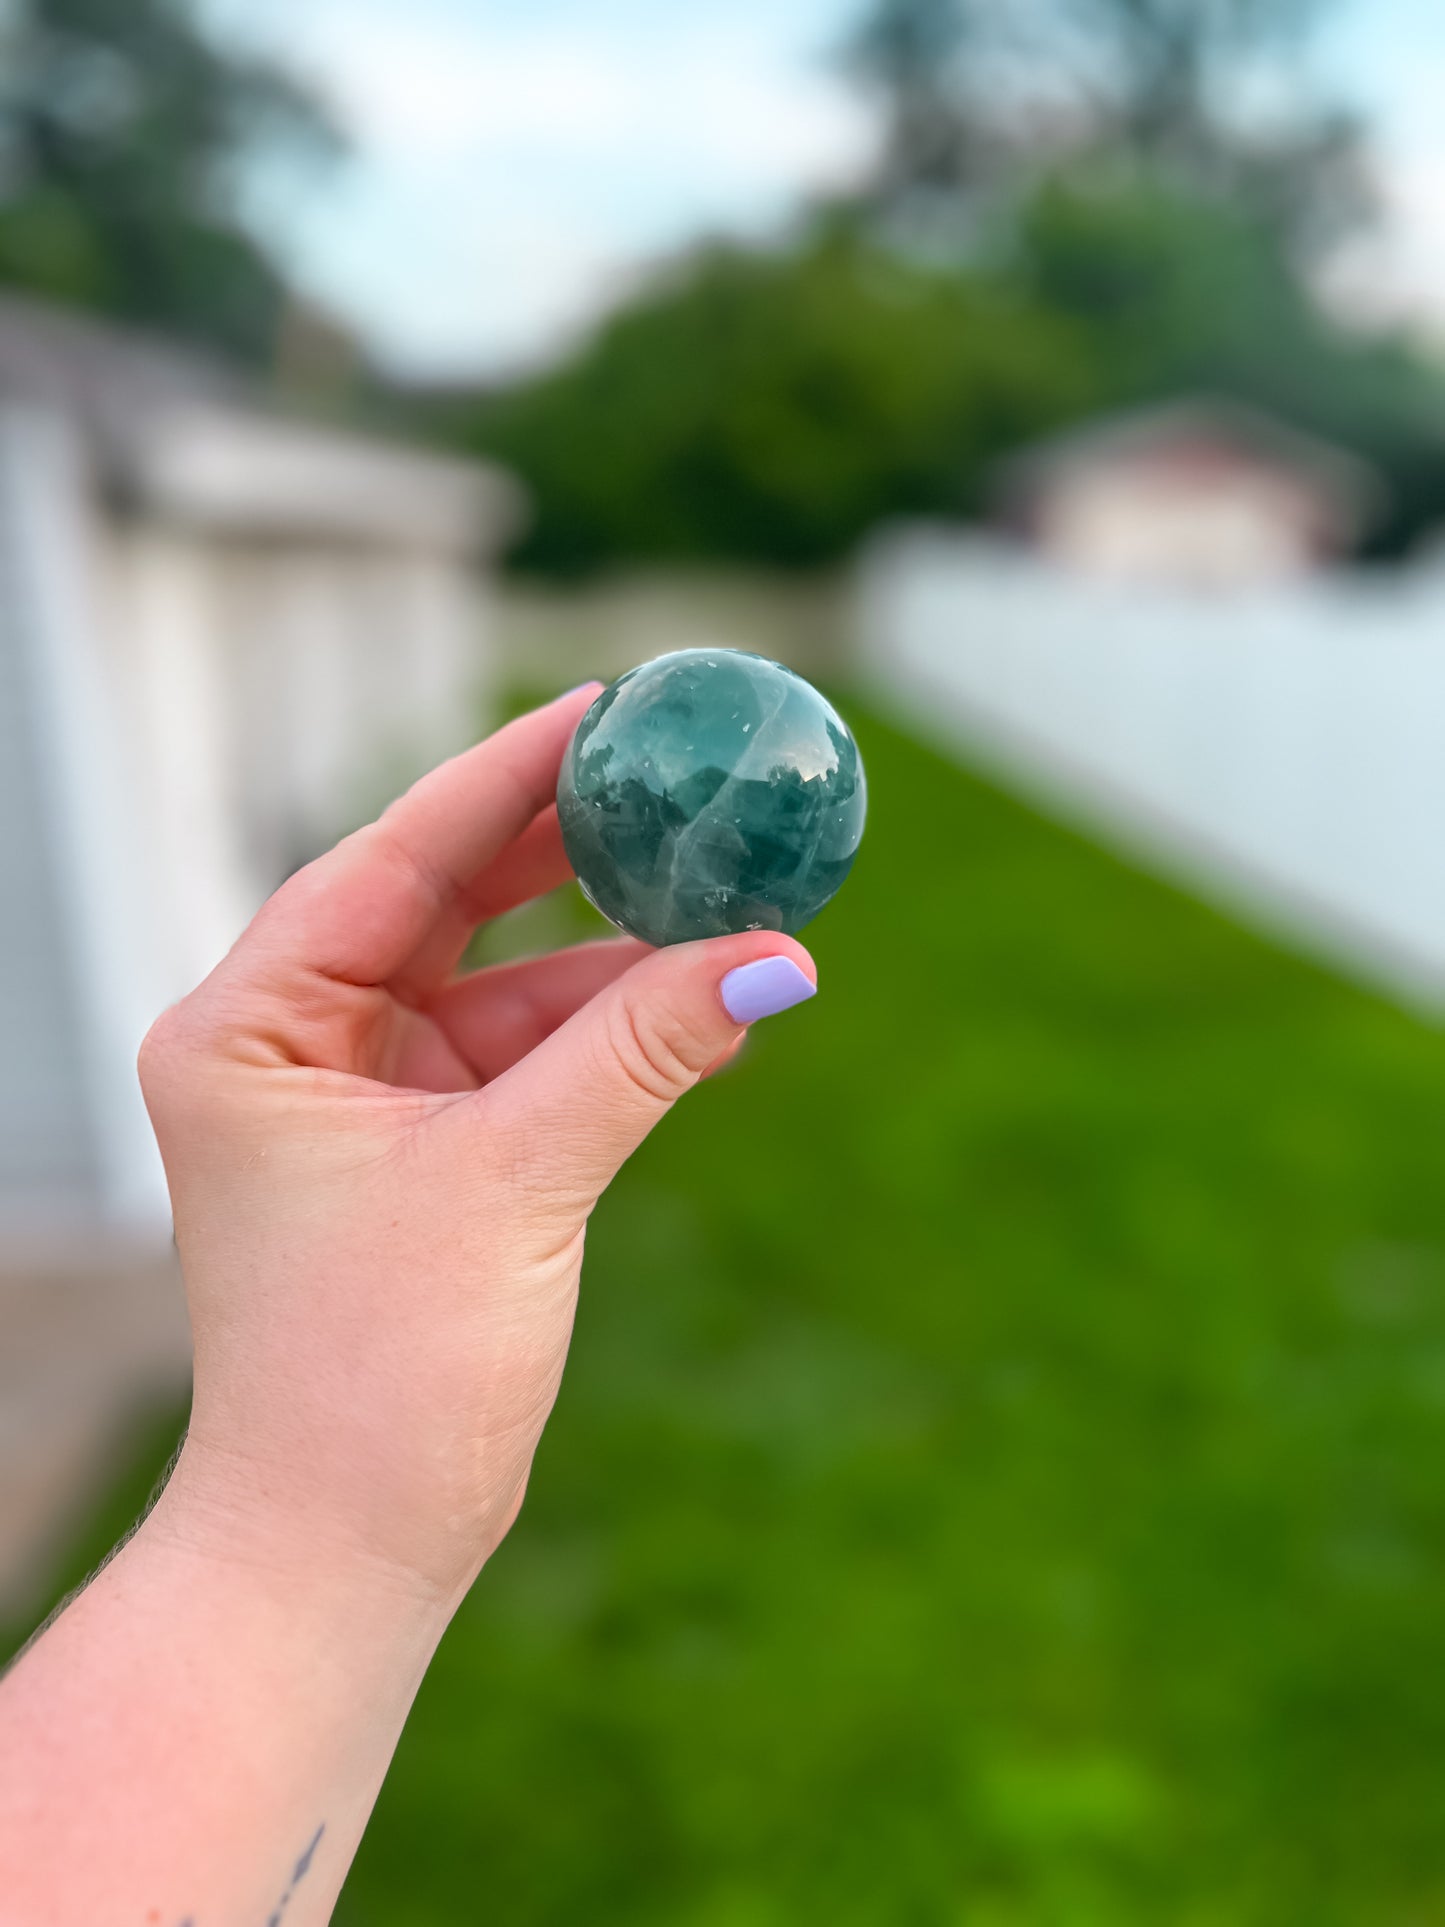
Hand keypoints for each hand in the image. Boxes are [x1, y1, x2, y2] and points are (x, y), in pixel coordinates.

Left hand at [139, 685, 817, 1606]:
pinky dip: (607, 1033)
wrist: (344, 1544)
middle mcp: (293, 1042)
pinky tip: (703, 1004)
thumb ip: (639, 1055)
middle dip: (564, 847)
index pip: (393, 858)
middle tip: (672, 776)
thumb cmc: (377, 1373)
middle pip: (444, 899)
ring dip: (610, 955)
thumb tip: (773, 958)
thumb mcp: (515, 1184)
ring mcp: (360, 1094)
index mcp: (251, 1025)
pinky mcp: (424, 1150)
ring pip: (499, 980)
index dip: (505, 776)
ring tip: (728, 900)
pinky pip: (526, 1055)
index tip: (604, 709)